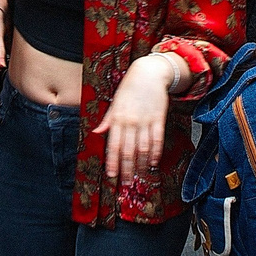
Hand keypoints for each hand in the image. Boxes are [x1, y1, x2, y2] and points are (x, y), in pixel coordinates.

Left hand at [94, 55, 174, 181]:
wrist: (149, 73)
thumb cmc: (129, 88)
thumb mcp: (115, 103)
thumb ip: (107, 120)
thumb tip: (96, 133)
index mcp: (117, 118)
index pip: (113, 145)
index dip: (112, 162)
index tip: (111, 175)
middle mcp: (130, 121)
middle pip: (128, 150)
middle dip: (127, 169)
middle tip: (126, 183)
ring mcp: (145, 120)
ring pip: (143, 148)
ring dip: (141, 164)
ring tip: (140, 176)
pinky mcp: (158, 119)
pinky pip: (157, 139)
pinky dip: (155, 152)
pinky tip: (153, 162)